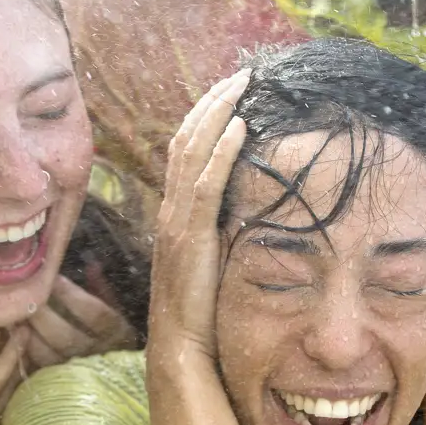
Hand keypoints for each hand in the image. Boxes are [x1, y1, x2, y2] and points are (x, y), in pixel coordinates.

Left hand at [23, 275, 137, 369]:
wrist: (119, 373)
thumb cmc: (114, 331)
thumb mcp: (116, 308)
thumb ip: (103, 288)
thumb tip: (92, 265)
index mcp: (116, 333)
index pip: (95, 315)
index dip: (73, 296)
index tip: (55, 278)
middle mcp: (97, 354)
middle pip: (66, 336)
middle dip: (42, 314)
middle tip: (25, 295)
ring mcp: (76, 371)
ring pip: (47, 354)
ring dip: (28, 332)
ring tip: (15, 313)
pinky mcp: (59, 381)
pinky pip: (36, 367)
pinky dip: (23, 349)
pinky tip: (14, 332)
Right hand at [146, 70, 250, 363]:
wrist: (182, 351)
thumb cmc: (202, 315)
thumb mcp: (214, 264)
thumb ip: (224, 235)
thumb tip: (253, 212)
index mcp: (176, 214)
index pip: (186, 150)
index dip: (206, 116)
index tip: (232, 90)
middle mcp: (171, 210)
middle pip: (186, 138)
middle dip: (213, 102)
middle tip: (242, 73)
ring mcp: (178, 222)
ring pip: (193, 151)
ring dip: (218, 113)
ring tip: (242, 84)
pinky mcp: (192, 237)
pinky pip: (206, 183)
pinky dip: (222, 150)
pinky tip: (240, 126)